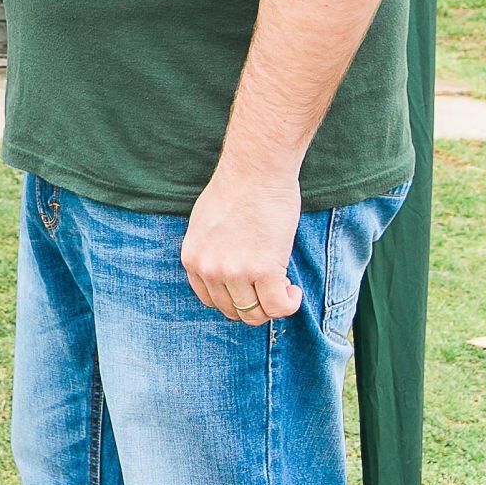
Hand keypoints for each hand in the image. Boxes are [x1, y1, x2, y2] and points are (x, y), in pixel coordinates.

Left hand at [181, 166, 304, 325]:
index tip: (249, 289)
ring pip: (255, 314)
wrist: (254, 171)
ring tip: (283, 287)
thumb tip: (228, 272)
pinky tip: (293, 290)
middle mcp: (209, 269)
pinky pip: (278, 307)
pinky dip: (288, 304)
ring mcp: (235, 272)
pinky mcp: (263, 271)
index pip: (210, 300)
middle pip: (233, 311)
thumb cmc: (236, 189)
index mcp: (192, 258)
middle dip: (254, 305)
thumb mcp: (206, 224)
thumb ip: (212, 252)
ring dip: (272, 306)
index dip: (234, 299)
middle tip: (270, 288)